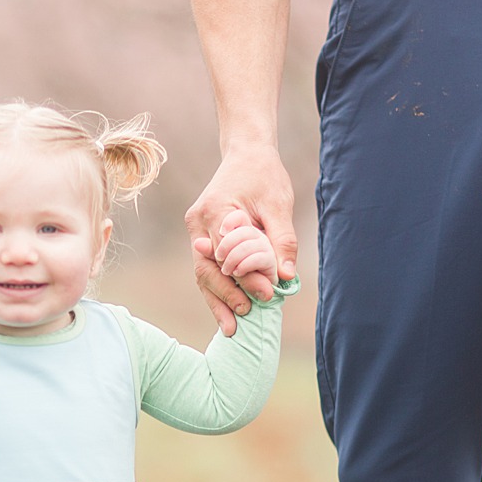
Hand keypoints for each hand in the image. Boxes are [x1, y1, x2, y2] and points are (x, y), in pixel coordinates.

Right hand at [183, 145, 296, 335]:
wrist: (246, 154)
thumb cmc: (264, 176)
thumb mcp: (279, 205)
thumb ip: (281, 241)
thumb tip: (285, 277)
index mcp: (216, 211)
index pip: (229, 254)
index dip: (246, 278)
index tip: (267, 296)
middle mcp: (198, 222)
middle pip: (206, 268)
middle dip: (224, 297)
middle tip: (242, 321)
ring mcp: (195, 230)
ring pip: (202, 272)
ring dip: (217, 300)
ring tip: (231, 328)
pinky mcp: (200, 235)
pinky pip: (206, 266)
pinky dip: (216, 288)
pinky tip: (226, 310)